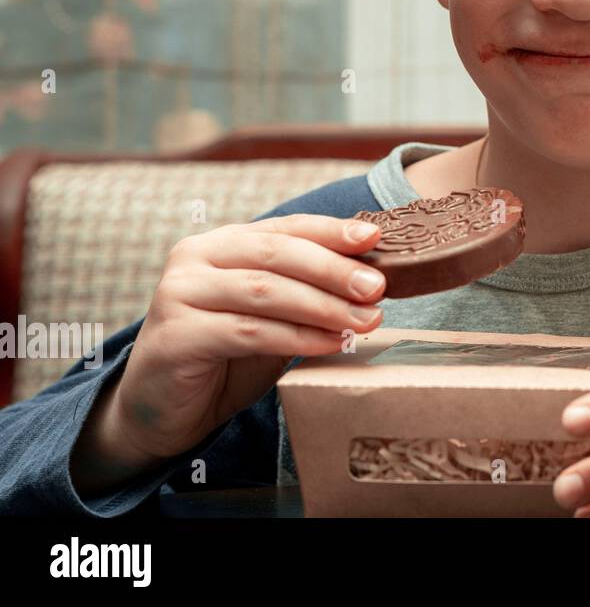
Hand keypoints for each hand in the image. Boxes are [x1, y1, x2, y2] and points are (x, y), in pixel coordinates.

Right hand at [108, 215, 387, 463]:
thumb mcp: (271, 317)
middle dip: (333, 269)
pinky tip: (332, 343)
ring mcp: (180, 293)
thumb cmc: (225, 357)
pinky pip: (250, 331)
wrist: (162, 410)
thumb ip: (306, 293)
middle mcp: (195, 257)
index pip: (285, 228)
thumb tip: (371, 280)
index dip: (331, 231)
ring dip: (323, 305)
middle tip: (377, 287)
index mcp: (222, 243)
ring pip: (266, 290)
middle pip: (276, 253)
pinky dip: (298, 337)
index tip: (376, 238)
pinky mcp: (176, 334)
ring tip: (365, 319)